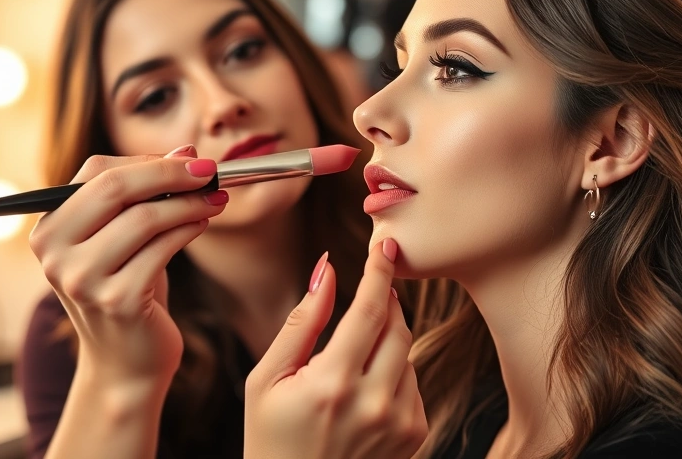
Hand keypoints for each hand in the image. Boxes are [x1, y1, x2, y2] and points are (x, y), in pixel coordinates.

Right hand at [29, 145, 227, 387]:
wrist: (126, 363)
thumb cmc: (127, 290)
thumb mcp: (124, 238)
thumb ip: (145, 195)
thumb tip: (184, 152)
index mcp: (49, 230)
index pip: (96, 173)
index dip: (147, 160)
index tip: (190, 160)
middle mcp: (55, 254)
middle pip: (115, 188)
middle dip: (170, 174)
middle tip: (210, 172)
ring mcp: (83, 280)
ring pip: (145, 217)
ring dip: (189, 203)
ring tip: (215, 201)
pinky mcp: (117, 301)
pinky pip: (163, 248)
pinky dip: (190, 229)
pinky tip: (202, 224)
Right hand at [244, 240, 426, 458]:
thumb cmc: (270, 436)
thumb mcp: (268, 378)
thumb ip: (301, 322)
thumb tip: (326, 269)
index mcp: (332, 384)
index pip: (369, 310)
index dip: (379, 271)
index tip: (386, 246)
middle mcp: (373, 404)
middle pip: (397, 326)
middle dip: (385, 300)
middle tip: (371, 290)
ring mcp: (398, 424)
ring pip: (407, 353)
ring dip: (386, 339)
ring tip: (352, 358)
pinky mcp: (414, 437)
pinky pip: (413, 382)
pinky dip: (394, 372)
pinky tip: (364, 389)